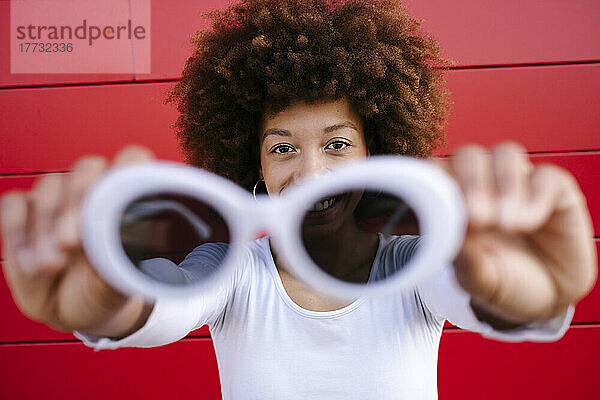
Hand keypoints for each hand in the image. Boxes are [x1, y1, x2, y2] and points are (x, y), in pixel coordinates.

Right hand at [1, 146, 154, 337]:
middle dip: (77, 201)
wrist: (72, 314)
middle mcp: (92, 191)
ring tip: (53, 264)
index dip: (129, 166)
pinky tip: (31, 262)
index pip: (133, 159)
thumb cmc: (105, 289)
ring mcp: (56, 199)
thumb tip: (129, 239)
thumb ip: (125, 258)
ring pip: (49, 185)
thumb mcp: (120, 282)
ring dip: (47, 226)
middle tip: (71, 242)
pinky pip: (14, 203)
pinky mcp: (23, 213)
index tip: (121, 195)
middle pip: (87, 167)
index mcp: (126, 199)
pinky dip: (19, 231)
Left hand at [438, 142, 596, 323]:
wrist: (548, 298)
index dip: (435, 181)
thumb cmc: (503, 281)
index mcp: (452, 199)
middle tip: (477, 219)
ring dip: (504, 185)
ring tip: (507, 225)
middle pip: (469, 156)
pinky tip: (529, 222)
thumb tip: (456, 242)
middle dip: (470, 183)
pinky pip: (545, 174)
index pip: (435, 171)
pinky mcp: (555, 188)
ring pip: (506, 154)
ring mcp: (518, 181)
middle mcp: (483, 182)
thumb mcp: (480, 281)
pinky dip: (536, 195)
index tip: (440, 209)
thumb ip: (466, 263)